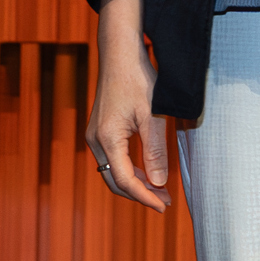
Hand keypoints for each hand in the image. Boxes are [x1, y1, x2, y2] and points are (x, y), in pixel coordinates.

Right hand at [84, 0, 169, 209]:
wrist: (119, 53)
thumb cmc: (137, 79)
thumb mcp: (152, 115)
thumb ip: (155, 151)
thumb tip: (157, 183)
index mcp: (107, 138)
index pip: (125, 180)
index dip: (145, 197)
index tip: (163, 206)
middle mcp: (95, 140)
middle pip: (114, 181)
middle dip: (139, 194)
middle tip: (165, 201)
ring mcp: (94, 135)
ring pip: (111, 172)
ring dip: (134, 183)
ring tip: (159, 190)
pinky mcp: (98, 130)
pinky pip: (111, 159)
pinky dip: (128, 170)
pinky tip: (146, 170)